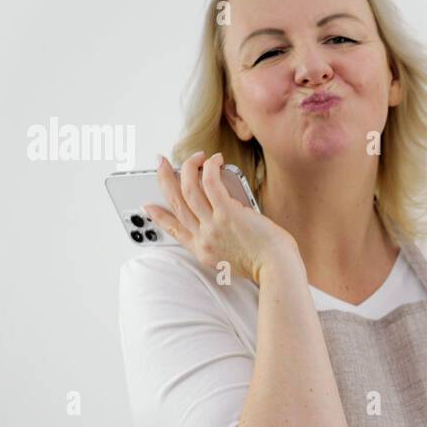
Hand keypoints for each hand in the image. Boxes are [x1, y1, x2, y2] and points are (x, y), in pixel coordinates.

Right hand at [143, 151, 294, 285]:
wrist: (277, 270)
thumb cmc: (266, 263)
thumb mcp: (233, 260)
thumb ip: (223, 241)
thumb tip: (226, 214)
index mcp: (203, 251)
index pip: (174, 231)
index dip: (158, 216)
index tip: (149, 206)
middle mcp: (203, 238)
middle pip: (176, 203)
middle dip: (164, 179)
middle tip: (161, 163)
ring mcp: (214, 225)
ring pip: (188, 189)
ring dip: (188, 167)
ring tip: (196, 156)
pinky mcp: (229, 213)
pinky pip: (210, 184)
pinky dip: (209, 168)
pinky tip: (214, 160)